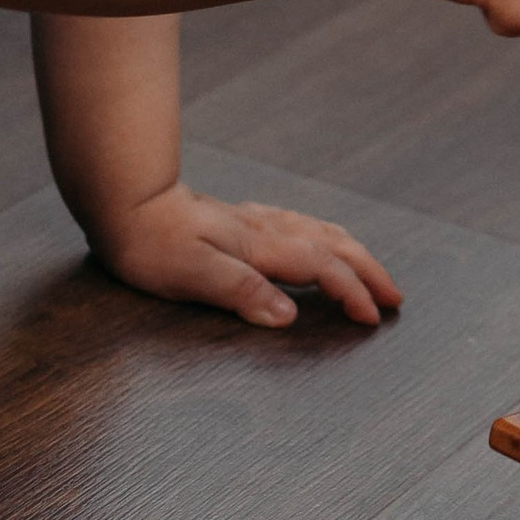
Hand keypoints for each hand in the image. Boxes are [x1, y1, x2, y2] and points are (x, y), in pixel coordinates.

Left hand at [90, 182, 404, 330]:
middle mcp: (264, 230)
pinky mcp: (239, 218)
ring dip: (353, 252)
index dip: (352, 293)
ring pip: (320, 231)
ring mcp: (253, 221)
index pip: (322, 269)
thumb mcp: (191, 275)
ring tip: (372, 270)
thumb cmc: (150, 244)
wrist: (124, 201)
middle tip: (395, 296)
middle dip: (369, 271)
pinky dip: (325, 236)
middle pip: (333, 246)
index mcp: (259, 247)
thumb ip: (243, 293)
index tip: (373, 318)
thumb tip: (289, 316)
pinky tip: (319, 239)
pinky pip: (299, 224)